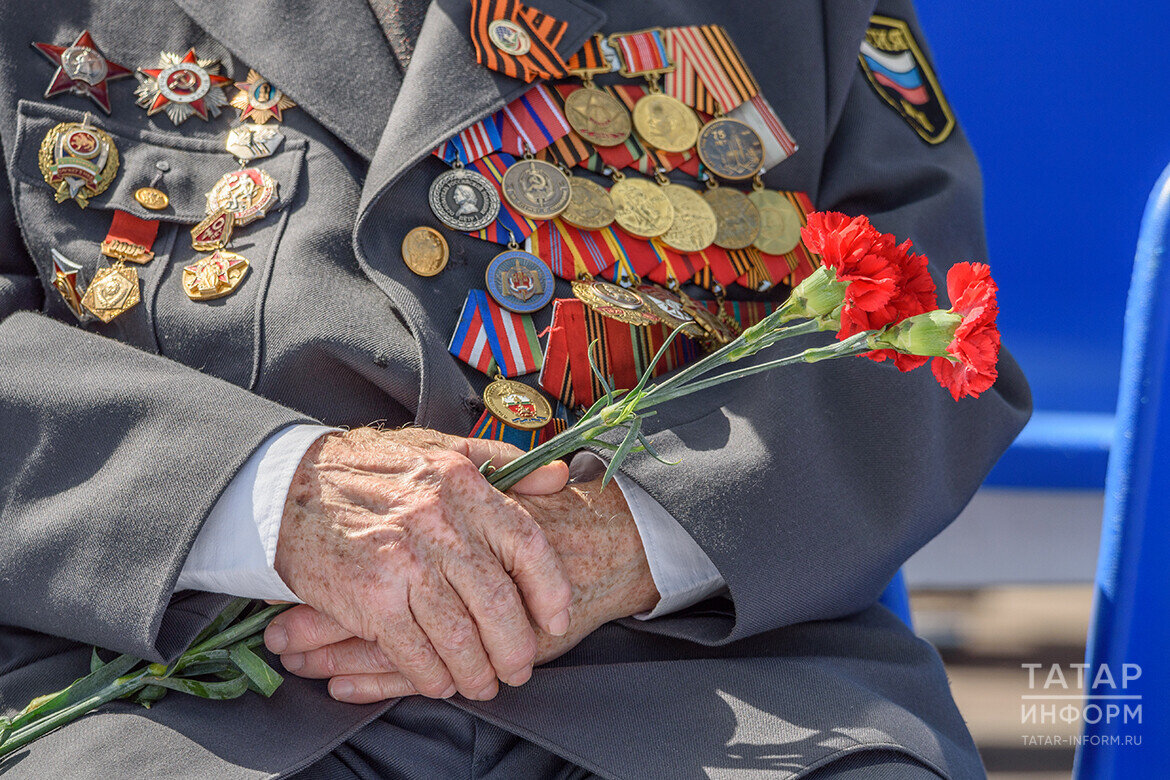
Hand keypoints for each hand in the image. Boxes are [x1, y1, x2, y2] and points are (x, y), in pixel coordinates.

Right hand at [271, 477, 659, 702]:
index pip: (527, 544)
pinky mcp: (369, 596)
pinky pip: (415, 651)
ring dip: (476, 671)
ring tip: (482, 683)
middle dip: (516, 646)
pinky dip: (432, 675)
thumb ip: (503, 463)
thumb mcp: (440, 448)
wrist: (288, 485)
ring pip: (460, 635)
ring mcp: (404, 562)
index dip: (550, 589)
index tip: (557, 619)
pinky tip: (440, 681)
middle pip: (498, 601)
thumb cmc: (370, 469)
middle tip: (520, 667)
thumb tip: (560, 477)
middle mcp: (438, 522)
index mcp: (462, 485)